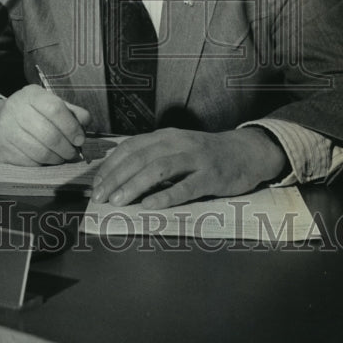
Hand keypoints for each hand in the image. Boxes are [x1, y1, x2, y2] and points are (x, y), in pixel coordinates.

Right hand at [0, 85, 91, 165]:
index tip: (80, 139)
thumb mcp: (50, 103)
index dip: (71, 127)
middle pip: (49, 134)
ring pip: (40, 152)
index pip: (55, 109)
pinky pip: (30, 162)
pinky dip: (42, 164)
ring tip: (62, 157)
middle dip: (66, 148)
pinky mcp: (3, 149)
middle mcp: (16, 109)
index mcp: (31, 95)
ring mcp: (7, 130)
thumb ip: (70, 111)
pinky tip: (46, 159)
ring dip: (56, 158)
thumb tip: (85, 122)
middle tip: (73, 153)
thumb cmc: (32, 112)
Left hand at [90, 127, 287, 208]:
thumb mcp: (177, 147)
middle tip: (100, 196)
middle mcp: (178, 143)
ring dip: (135, 185)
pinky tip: (150, 206)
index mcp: (166, 136)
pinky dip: (166, 196)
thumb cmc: (206, 154)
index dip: (111, 165)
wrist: (246, 152)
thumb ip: (152, 155)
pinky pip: (186, 186)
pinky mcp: (211, 175)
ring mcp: (196, 158)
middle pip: (140, 158)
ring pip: (159, 169)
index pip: (131, 147)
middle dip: (116, 178)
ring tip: (119, 201)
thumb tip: (118, 172)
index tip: (96, 184)